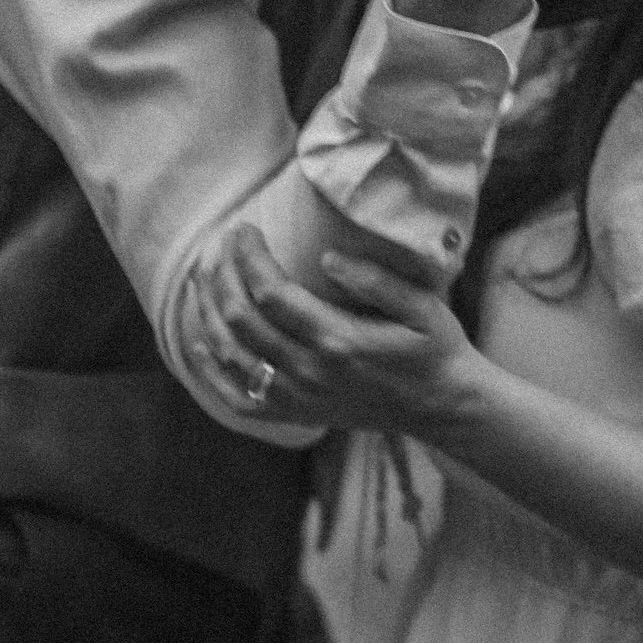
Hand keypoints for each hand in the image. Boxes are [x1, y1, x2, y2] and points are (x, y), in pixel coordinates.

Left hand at [192, 224, 476, 435]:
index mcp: (339, 341)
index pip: (271, 294)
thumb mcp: (422, 305)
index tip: (244, 228)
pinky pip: (237, 398)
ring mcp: (298, 399)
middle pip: (242, 320)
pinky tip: (200, 341)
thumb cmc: (434, 347)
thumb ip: (376, 280)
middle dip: (222, 275)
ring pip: (231, 355)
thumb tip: (329, 258)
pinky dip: (211, 370)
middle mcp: (310, 373)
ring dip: (209, 312)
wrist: (442, 406)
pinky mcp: (295, 415)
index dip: (248, 257)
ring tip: (203, 275)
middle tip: (218, 243)